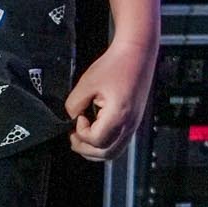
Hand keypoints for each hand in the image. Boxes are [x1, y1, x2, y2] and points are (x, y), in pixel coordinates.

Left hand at [64, 40, 157, 161]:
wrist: (137, 53)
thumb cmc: (114, 65)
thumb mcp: (87, 83)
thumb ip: (74, 105)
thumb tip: (70, 118)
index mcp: (119, 115)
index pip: (95, 140)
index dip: (81, 132)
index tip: (78, 115)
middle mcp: (129, 124)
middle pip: (105, 153)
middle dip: (85, 148)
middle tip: (73, 135)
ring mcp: (134, 124)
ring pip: (113, 152)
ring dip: (95, 149)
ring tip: (83, 136)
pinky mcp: (135, 120)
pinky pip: (119, 142)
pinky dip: (105, 143)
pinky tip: (96, 129)